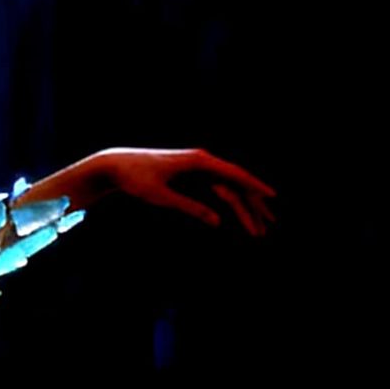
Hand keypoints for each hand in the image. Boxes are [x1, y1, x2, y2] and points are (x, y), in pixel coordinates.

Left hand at [94, 147, 275, 235]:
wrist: (117, 165)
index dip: (255, 187)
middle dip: (253, 205)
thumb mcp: (161, 196)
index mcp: (198, 161)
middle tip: (269, 225)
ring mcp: (197, 168)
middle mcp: (202, 161)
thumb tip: (217, 222)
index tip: (272, 197)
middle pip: (236, 184)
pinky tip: (238, 217)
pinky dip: (228, 204)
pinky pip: (216, 191)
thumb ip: (190, 207)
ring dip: (243, 207)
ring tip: (258, 226)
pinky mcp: (191, 176)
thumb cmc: (135, 179)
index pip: (234, 174)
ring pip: (228, 188)